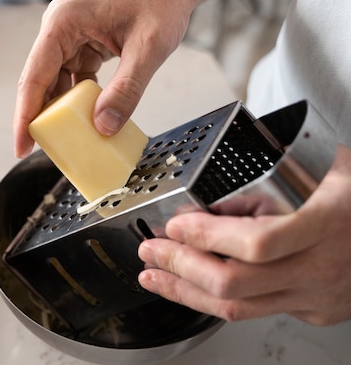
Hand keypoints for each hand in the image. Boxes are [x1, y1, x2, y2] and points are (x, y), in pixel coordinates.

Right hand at [13, 0, 201, 157]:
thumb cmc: (160, 2)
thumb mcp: (148, 49)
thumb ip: (126, 89)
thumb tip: (104, 125)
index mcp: (64, 22)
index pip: (35, 75)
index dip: (26, 114)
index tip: (22, 144)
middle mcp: (60, 28)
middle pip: (39, 81)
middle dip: (39, 117)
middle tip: (38, 149)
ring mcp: (69, 38)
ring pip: (54, 83)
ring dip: (60, 110)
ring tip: (64, 139)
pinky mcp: (81, 46)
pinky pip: (72, 79)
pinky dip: (77, 101)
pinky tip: (85, 120)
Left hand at [138, 144, 350, 325]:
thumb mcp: (317, 164)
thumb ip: (265, 183)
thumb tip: (209, 206)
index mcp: (325, 223)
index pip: (256, 243)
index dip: (207, 236)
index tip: (175, 224)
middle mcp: (321, 267)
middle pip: (235, 283)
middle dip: (179, 266)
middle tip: (151, 250)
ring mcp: (318, 296)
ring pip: (238, 308)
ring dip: (185, 291)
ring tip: (155, 277)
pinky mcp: (314, 311)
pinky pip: (254, 311)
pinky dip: (215, 297)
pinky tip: (192, 286)